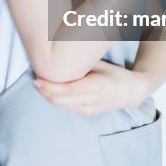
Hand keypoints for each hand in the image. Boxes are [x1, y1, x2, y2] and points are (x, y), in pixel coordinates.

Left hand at [34, 60, 148, 114]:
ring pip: (61, 105)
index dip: (49, 87)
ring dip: (48, 96)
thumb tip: (62, 52)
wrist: (131, 92)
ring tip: (39, 84)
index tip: (37, 79)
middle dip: (44, 91)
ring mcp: (88, 109)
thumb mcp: (100, 64)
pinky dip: (56, 100)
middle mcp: (90, 100)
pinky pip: (67, 107)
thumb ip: (82, 62)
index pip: (66, 90)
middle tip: (35, 79)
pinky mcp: (87, 113)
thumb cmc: (115, 74)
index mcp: (94, 87)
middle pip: (60, 100)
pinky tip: (50, 92)